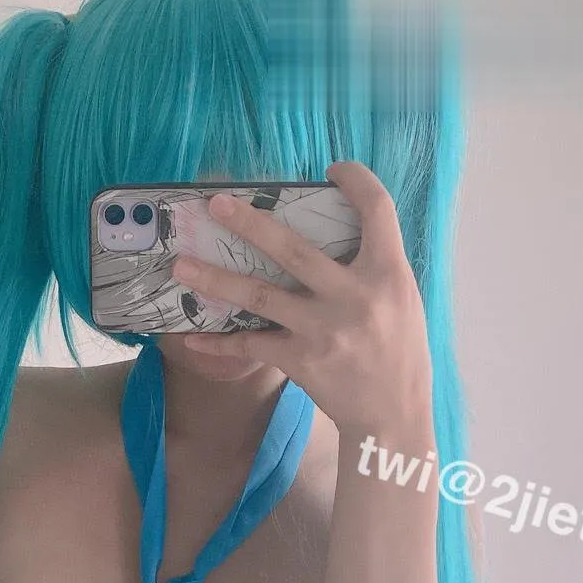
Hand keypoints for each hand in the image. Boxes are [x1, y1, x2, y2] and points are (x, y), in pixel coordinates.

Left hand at [171, 161, 432, 448]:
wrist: (393, 414)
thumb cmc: (399, 350)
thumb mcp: (401, 298)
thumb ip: (372, 265)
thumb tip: (338, 229)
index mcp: (388, 273)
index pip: (377, 210)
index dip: (357, 180)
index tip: (334, 168)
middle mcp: (353, 296)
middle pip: (294, 249)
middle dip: (250, 224)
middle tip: (215, 203)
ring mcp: (322, 329)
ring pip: (260, 295)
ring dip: (216, 279)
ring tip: (181, 265)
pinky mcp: (300, 359)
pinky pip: (250, 345)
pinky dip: (218, 342)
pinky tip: (191, 335)